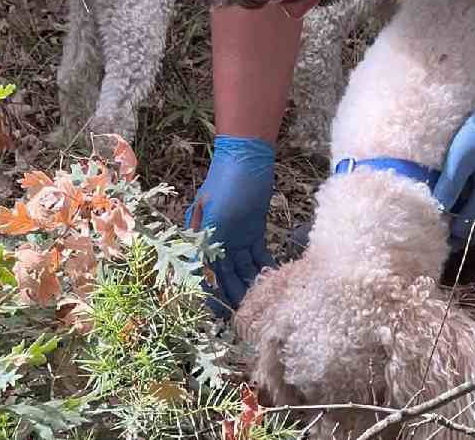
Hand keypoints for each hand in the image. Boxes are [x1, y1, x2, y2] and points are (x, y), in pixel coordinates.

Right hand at [186, 135, 275, 315]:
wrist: (247, 158)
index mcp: (201, 238)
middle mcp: (217, 240)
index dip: (211, 292)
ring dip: (250, 283)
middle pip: (225, 274)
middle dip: (234, 294)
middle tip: (246, 315)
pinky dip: (264, 267)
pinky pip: (257, 256)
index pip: (205, 272)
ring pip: (243, 267)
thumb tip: (204, 275)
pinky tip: (272, 280)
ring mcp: (236, 236)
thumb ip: (208, 244)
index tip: (219, 313)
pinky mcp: (254, 231)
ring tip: (262, 302)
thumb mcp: (214, 215)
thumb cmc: (226, 184)